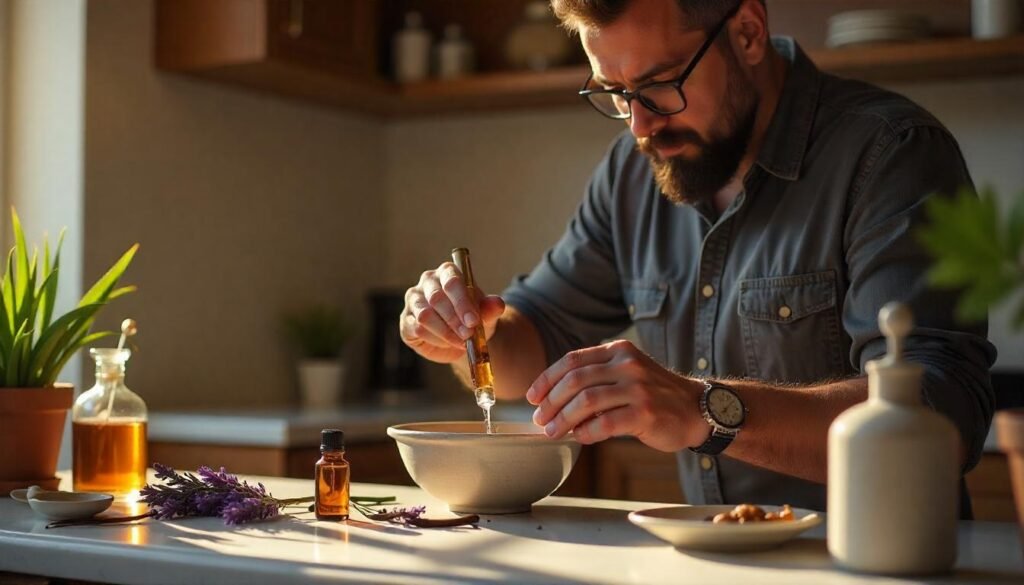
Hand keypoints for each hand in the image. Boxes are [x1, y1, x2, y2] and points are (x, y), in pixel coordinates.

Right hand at [399, 262, 505, 363]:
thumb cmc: (473, 318)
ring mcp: (414, 300)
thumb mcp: (486, 314)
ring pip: (425, 316)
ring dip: (445, 332)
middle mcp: (427, 282)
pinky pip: (417, 329)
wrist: (462, 337)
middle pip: (436, 298)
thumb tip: (497, 303)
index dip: (462, 302)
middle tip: (468, 335)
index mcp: (448, 272)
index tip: (474, 321)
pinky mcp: (406, 320)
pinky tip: (448, 344)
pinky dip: (435, 340)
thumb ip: (491, 308)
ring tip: (462, 342)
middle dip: (454, 320)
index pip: (452, 281)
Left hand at [527, 340, 707, 451]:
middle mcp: (628, 365)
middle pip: (575, 380)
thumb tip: (553, 399)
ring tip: (552, 431)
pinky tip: (580, 437)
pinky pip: (606, 423)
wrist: (698, 409)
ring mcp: (638, 388)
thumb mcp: (627, 373)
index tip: (532, 397)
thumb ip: (597, 378)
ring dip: (563, 419)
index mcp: (619, 351)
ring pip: (587, 401)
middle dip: (551, 401)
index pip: (572, 360)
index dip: (547, 379)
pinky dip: (587, 432)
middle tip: (539, 419)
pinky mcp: (646, 413)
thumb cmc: (656, 395)